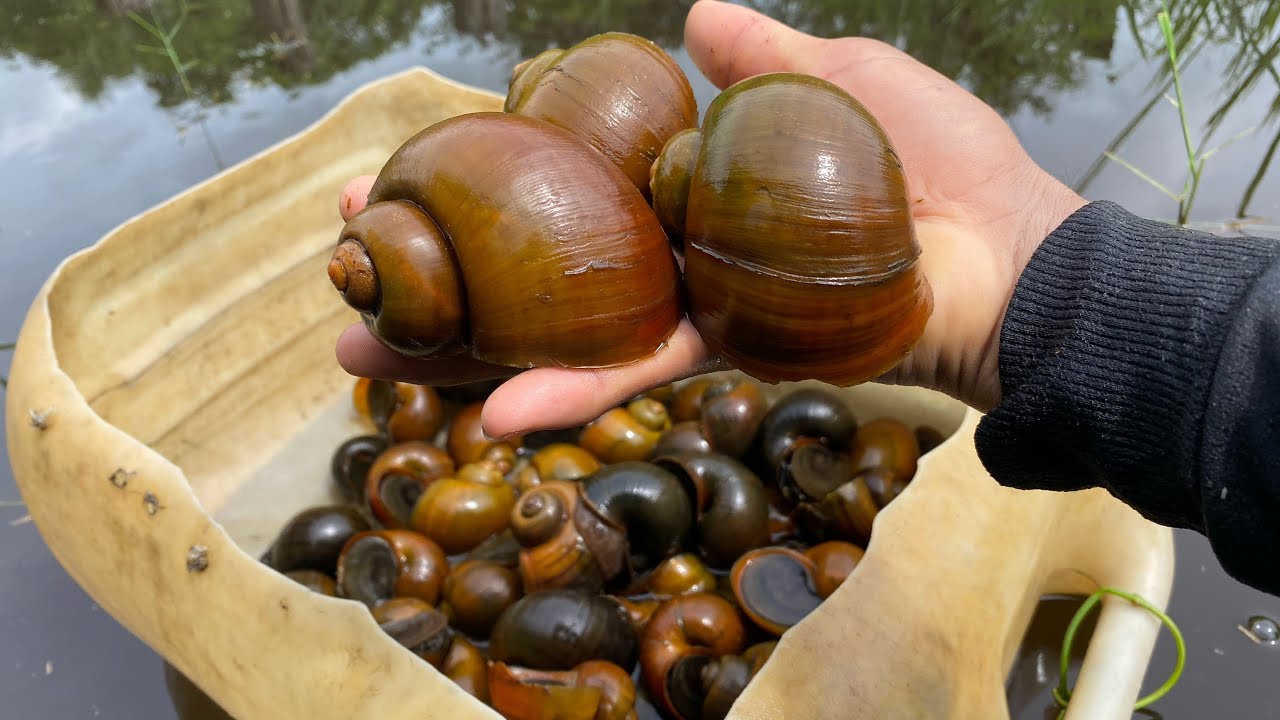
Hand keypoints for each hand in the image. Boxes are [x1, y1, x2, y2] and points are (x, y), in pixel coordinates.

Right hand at [334, 0, 1085, 438]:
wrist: (1007, 257)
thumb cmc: (941, 163)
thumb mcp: (844, 76)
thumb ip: (764, 55)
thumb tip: (692, 9)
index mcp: (689, 183)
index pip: (564, 177)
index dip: (483, 172)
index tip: (402, 164)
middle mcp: (673, 251)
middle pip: (534, 261)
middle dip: (437, 267)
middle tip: (342, 267)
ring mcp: (691, 307)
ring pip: (556, 332)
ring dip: (459, 351)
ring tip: (363, 358)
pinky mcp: (722, 355)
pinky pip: (631, 377)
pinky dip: (564, 395)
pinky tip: (488, 414)